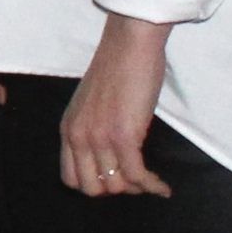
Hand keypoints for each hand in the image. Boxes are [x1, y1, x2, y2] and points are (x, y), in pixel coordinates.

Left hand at [61, 15, 171, 194]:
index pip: (70, 178)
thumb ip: (92, 129)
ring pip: (116, 186)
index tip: (115, 179)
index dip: (94, 186)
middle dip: (116, 190)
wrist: (130, 43)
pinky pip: (137, 175)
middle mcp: (78, 136)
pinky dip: (152, 186)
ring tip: (151, 181)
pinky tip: (163, 187)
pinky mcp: (124, 135)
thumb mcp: (92, 104)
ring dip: (137, 188)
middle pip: (91, 188)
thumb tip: (108, 158)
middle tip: (136, 180)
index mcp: (68, 129)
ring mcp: (99, 137)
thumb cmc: (118, 67)